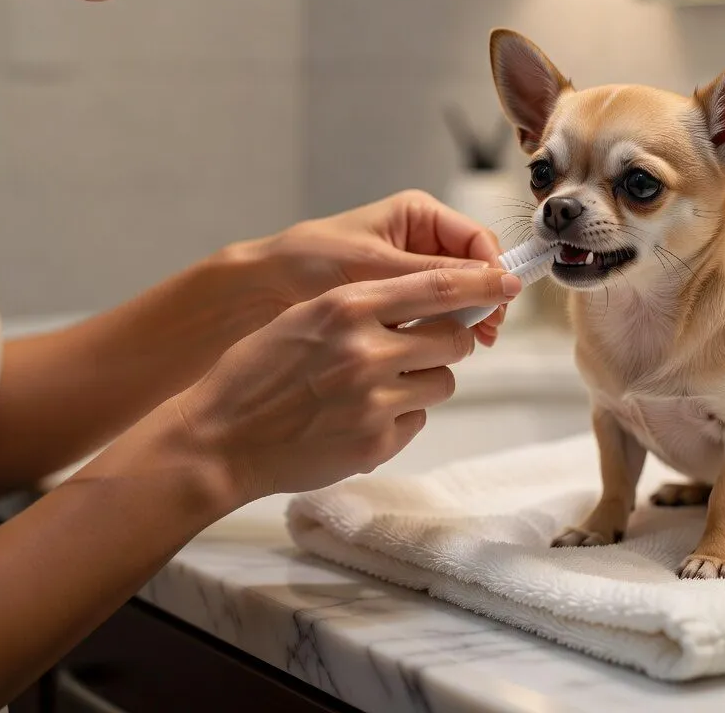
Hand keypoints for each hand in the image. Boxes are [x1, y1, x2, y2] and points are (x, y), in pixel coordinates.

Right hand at [174, 267, 519, 503]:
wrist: (219, 439)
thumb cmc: (256, 373)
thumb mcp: (303, 318)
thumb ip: (361, 307)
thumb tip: (424, 298)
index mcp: (346, 308)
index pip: (438, 287)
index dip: (481, 283)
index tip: (505, 281)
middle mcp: (366, 351)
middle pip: (453, 337)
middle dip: (450, 339)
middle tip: (427, 345)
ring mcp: (374, 401)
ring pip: (442, 382)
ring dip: (423, 380)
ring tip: (379, 386)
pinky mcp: (376, 442)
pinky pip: (418, 420)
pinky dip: (401, 417)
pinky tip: (360, 417)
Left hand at [248, 190, 507, 345]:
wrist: (258, 292)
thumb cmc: (308, 263)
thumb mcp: (377, 267)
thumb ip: (437, 277)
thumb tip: (495, 280)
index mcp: (419, 216)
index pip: (478, 240)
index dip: (493, 271)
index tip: (497, 302)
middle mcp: (421, 242)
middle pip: (474, 269)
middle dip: (483, 299)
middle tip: (486, 332)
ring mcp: (411, 275)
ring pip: (457, 296)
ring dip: (465, 319)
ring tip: (467, 344)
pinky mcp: (400, 305)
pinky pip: (434, 316)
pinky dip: (442, 331)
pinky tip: (440, 349)